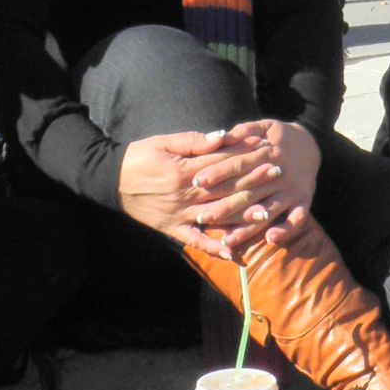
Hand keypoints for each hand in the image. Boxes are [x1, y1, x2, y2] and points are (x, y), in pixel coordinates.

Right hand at [117, 130, 275, 257]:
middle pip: (225, 190)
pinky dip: (212, 248)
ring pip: (216, 216)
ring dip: (242, 216)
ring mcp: (179, 215)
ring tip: (266, 213)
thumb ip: (194, 141)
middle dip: (253, 182)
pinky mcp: (172, 229)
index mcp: (184, 171)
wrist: (112, 180)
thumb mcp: (165, 142)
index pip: (223, 164)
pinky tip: (232, 253)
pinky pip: (194, 241)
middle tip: (278, 175)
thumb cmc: (140, 156)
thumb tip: (223, 137)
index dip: (247, 158)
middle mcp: (185, 196)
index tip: (269, 152)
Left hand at [213, 120, 322, 252]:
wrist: (313, 143)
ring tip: (227, 240)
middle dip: (224, 207)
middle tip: (201, 217)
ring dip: (248, 227)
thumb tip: (220, 136)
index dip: (217, 173)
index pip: (238, 164)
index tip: (196, 182)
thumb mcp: (264, 126)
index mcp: (268, 153)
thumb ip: (243, 130)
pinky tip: (269, 239)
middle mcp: (280, 173)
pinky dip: (286, 230)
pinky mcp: (305, 200)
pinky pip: (297, 219)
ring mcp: (293, 189)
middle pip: (249, 192)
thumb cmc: (280, 136)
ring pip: (268, 210)